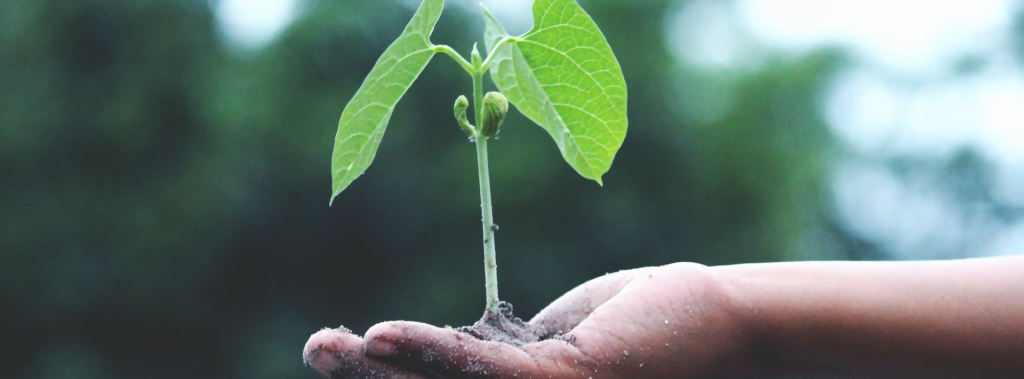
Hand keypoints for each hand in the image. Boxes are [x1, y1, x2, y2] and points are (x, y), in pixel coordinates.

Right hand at [304, 263, 755, 377]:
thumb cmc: (655, 326)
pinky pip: (481, 372)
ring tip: (328, 346)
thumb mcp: (561, 337)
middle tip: (316, 349)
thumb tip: (454, 353)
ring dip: (378, 371)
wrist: (730, 328)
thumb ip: (506, 351)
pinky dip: (429, 353)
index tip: (350, 353)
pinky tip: (380, 338)